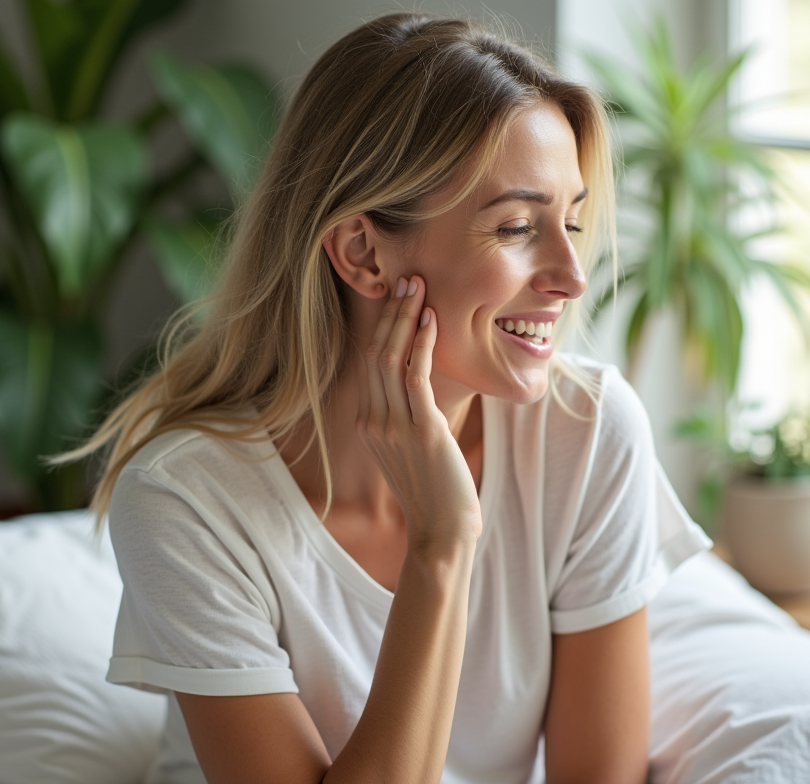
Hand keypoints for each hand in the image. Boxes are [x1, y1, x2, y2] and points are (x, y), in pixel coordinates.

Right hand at [357, 275, 481, 552]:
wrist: (441, 532)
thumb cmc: (436, 492)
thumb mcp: (411, 451)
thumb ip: (406, 419)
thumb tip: (419, 390)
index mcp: (368, 424)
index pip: (370, 363)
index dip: (383, 326)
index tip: (398, 297)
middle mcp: (373, 422)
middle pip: (376, 354)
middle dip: (391, 313)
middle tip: (406, 278)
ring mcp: (393, 427)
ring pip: (391, 359)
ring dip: (405, 319)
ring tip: (417, 287)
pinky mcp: (420, 431)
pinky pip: (414, 377)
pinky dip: (420, 344)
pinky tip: (431, 320)